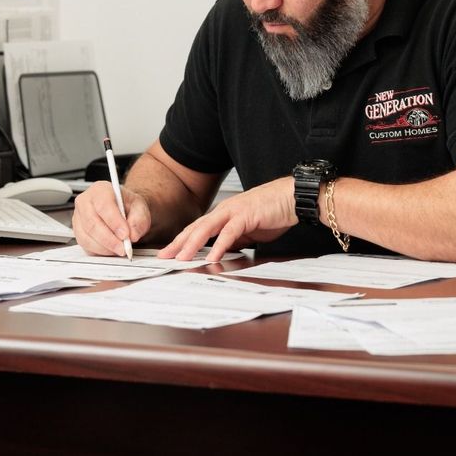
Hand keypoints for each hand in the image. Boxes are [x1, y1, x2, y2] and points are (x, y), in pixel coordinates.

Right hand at [73, 181, 149, 256]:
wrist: (123, 210)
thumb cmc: (128, 206)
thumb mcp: (140, 208)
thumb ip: (139, 220)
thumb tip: (132, 235)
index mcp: (100, 190)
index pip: (103, 206)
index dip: (114, 222)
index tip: (125, 234)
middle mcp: (85, 202)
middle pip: (92, 223)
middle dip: (109, 239)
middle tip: (124, 247)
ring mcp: (78, 218)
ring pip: (86, 237)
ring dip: (105, 247)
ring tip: (120, 248)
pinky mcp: (78, 233)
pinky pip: (86, 246)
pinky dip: (100, 251)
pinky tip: (112, 249)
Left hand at [159, 176, 295, 261]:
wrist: (292, 198)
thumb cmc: (274, 212)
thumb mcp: (249, 230)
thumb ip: (235, 239)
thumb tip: (224, 250)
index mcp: (224, 214)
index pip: (198, 228)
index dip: (182, 240)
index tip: (169, 252)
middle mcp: (225, 211)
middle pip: (195, 228)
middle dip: (178, 243)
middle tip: (163, 256)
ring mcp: (234, 212)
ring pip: (206, 229)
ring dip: (192, 244)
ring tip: (181, 258)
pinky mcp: (246, 215)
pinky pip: (228, 232)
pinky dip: (219, 245)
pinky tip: (211, 256)